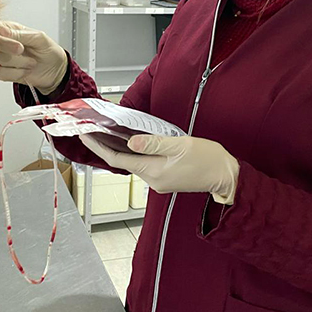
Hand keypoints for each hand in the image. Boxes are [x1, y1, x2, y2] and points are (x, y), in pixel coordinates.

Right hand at [0, 21, 67, 94]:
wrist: (56, 70)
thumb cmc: (49, 51)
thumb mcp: (39, 38)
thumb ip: (20, 34)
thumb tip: (2, 30)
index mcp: (11, 30)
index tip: (14, 40)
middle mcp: (4, 43)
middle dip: (10, 48)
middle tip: (22, 50)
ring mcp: (2, 58)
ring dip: (18, 62)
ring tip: (31, 62)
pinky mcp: (4, 72)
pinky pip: (0, 73)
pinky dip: (16, 73)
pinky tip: (26, 70)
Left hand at [79, 134, 239, 204]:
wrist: (226, 176)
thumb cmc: (208, 159)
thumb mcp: (180, 145)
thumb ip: (155, 143)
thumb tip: (131, 143)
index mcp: (154, 172)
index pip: (117, 160)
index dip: (99, 147)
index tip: (85, 135)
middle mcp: (153, 180)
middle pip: (121, 162)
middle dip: (105, 146)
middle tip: (91, 130)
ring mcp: (159, 180)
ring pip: (132, 163)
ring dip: (119, 149)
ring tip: (107, 133)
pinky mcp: (165, 178)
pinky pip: (143, 164)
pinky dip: (133, 153)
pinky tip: (131, 143)